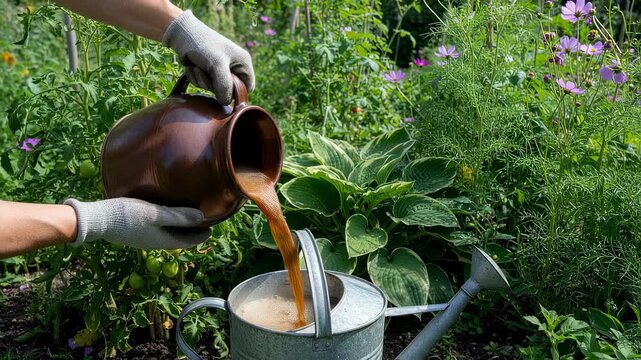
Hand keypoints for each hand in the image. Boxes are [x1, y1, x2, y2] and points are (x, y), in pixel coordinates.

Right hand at [64, 198, 210, 249]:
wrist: (96, 220)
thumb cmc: (127, 216)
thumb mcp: (155, 214)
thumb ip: (178, 216)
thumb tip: (202, 217)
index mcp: (163, 241)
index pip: (188, 241)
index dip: (201, 235)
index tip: (213, 226)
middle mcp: (155, 242)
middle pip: (180, 238)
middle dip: (194, 231)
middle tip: (205, 220)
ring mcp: (145, 238)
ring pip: (169, 234)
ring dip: (181, 227)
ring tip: (190, 216)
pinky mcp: (136, 231)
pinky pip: (159, 230)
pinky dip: (169, 224)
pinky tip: (166, 214)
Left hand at [162, 10, 254, 104]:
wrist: (182, 35)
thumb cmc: (203, 45)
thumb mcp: (217, 65)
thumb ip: (224, 86)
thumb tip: (226, 102)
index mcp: (243, 63)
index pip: (247, 88)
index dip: (236, 93)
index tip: (223, 92)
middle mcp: (234, 68)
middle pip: (229, 91)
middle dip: (214, 85)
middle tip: (206, 73)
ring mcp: (220, 71)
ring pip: (214, 90)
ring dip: (202, 81)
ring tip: (197, 67)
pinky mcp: (208, 73)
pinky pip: (204, 85)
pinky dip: (196, 78)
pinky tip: (192, 67)